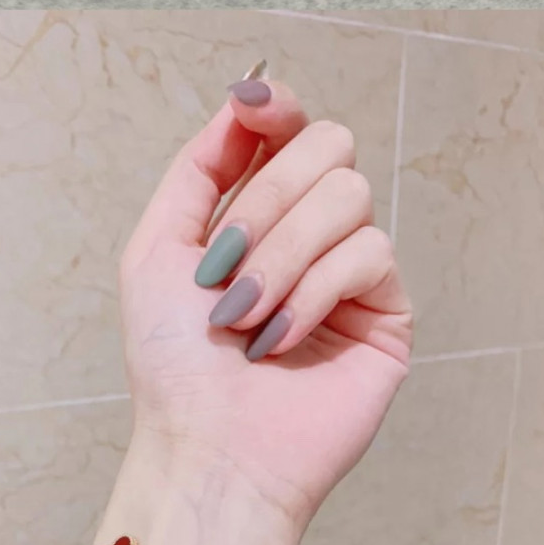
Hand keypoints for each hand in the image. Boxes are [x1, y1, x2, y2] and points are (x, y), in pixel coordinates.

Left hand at [121, 76, 412, 538]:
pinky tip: (279, 341)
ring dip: (282, 255)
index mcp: (259, 210)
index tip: (252, 104)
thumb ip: (199, 166)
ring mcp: (353, 270)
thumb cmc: (174, 365)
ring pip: (347, 194)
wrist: (207, 450)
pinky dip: (313, 293)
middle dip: (265, 199)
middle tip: (223, 265)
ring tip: (245, 318)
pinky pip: (369, 252)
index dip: (278, 105)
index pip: (291, 126)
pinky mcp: (387, 312)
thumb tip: (248, 94)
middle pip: (327, 143)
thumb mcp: (155, 249)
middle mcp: (311, 231)